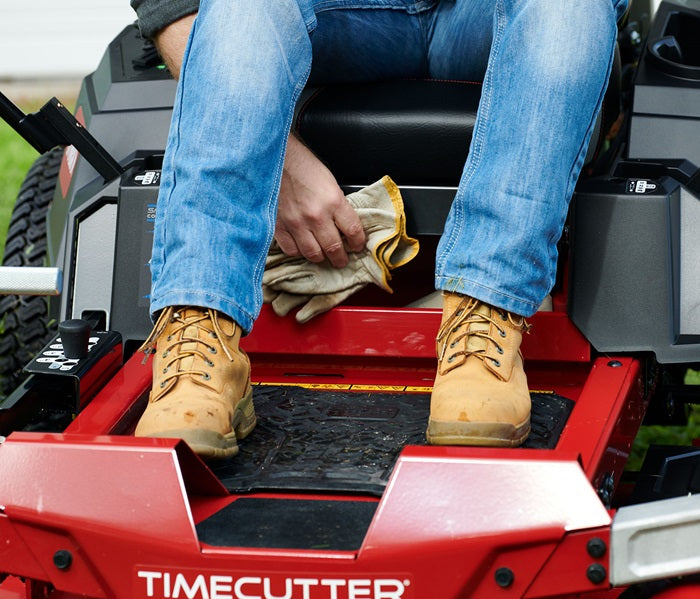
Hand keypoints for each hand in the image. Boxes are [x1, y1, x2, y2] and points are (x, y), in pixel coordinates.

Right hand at [276, 134, 364, 267]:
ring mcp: (296, 223)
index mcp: (333, 201)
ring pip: (313, 254)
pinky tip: (302, 247)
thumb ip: (337, 205)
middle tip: (342, 259)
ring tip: (323, 256)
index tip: (357, 246)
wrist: (274, 158)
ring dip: (321, 258)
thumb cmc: (302, 165)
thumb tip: (343, 226)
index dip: (358, 243)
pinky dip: (299, 252)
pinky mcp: (279, 227)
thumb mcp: (329, 182)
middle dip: (340, 258)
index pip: (353, 231)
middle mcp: (316, 216)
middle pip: (334, 248)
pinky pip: (292, 250)